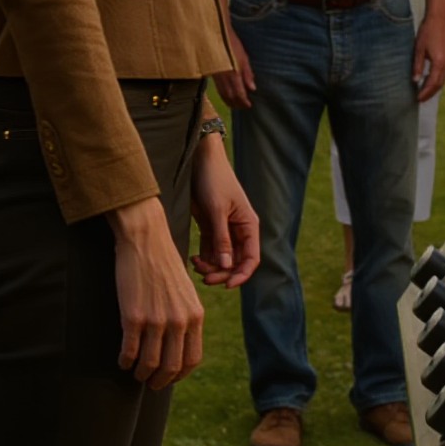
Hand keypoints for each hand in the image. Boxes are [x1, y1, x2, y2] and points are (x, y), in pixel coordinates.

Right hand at [109, 196, 206, 387]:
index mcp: (195, 316)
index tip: (169, 378)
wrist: (146, 240)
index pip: (192, 359)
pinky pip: (130, 351)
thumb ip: (185, 317)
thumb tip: (179, 343)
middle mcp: (179, 322)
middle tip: (150, 383)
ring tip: (135, 373)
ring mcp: (156, 321)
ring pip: (149, 364)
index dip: (180, 374)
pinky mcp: (133, 316)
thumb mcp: (186, 292)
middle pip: (172, 367)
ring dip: (141, 374)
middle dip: (160, 381)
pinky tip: (122, 361)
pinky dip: (125, 361)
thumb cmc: (164, 264)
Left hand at [188, 136, 259, 287]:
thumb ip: (221, 239)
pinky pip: (211, 250)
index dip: (241, 275)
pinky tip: (193, 259)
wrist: (200, 160)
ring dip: (211, 266)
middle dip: (223, 273)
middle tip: (205, 279)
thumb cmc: (213, 180)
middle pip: (236, 262)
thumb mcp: (217, 210)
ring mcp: (225, 229)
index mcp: (249, 226)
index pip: (251, 259)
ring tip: (195, 264)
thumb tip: (227, 267)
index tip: (226, 286)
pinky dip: (204, 258)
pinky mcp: (211, 227)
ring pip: (222, 259)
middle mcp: (240, 230)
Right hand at [212, 29, 255, 109]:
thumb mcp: (244, 57)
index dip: (244, 101)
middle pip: (230, 97)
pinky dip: (224, 96)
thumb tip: (252, 88)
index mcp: (233, 74)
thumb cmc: (232, 45)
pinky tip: (227, 97)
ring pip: (223, 95)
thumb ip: (248, 74)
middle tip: (244, 107)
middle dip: (237, 104)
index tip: (249, 105)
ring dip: (230, 102)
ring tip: (236, 105)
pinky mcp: (212, 75)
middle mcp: (224, 78)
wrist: (215, 36)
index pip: (239, 93)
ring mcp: (217, 77)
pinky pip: (218, 90)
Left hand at [413, 16, 444, 100]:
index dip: (425, 92)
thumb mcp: (418, 49)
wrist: (439, 19)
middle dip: (429, 93)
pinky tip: (428, 81)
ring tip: (422, 93)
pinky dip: (436, 80)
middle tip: (419, 99)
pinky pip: (443, 74)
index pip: (433, 83)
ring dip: (433, 87)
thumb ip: (417, 66)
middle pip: (439, 84)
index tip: (417, 99)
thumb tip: (415, 81)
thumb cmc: (427, 32)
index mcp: (440, 62)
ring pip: (442, 80)